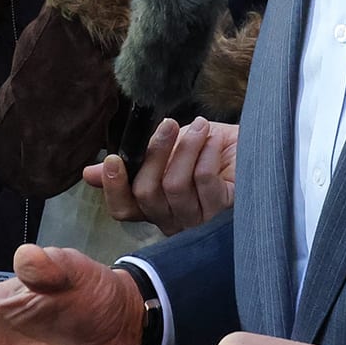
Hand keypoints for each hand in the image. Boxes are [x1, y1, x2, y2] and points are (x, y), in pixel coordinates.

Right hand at [87, 118, 235, 234]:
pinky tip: (215, 141)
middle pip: (146, 194)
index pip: (123, 209)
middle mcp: (173, 219)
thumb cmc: (210, 148)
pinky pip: (203, 182)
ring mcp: (198, 221)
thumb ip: (134, 161)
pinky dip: (207, 155)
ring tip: (201, 127)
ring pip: (174, 186)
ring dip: (186, 148)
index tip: (113, 158)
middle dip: (154, 153)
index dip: (113, 187)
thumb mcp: (168, 149)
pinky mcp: (224, 213)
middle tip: (168, 123)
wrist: (256, 145)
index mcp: (154, 206)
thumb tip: (89, 172)